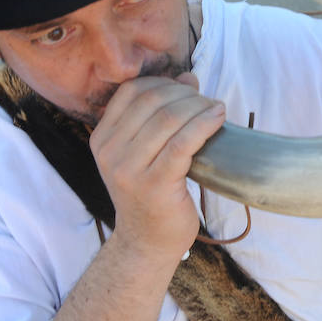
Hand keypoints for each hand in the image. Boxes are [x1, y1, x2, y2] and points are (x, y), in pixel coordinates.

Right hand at [90, 74, 225, 259]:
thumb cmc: (150, 193)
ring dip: (199, 107)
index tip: (187, 88)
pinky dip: (204, 124)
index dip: (163, 82)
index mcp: (102, 139)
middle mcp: (110, 152)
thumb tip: (188, 77)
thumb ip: (160, 114)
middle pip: (152, 101)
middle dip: (185, 94)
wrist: (147, 243)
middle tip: (205, 100)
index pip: (131, 92)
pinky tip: (219, 118)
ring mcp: (130, 169)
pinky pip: (183, 143)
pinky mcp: (155, 184)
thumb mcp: (143, 151)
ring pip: (169, 119)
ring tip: (216, 108)